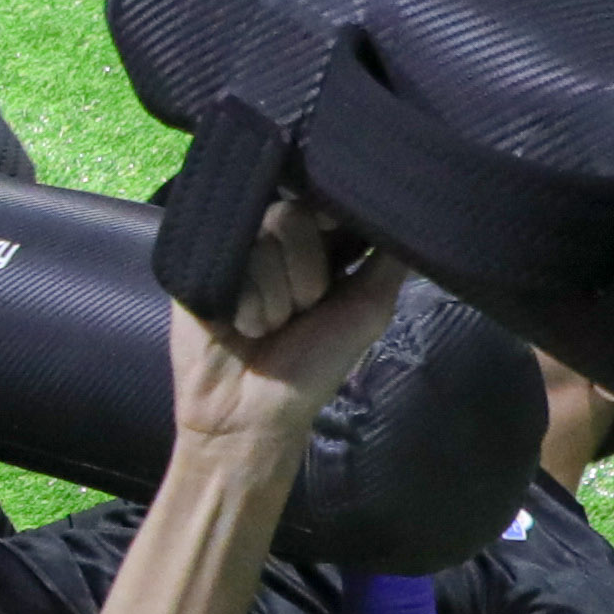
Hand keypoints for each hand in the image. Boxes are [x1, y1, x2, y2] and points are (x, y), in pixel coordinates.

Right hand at [164, 192, 401, 461]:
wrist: (253, 413)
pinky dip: (245, 305)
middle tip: (298, 316)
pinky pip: (230, 263)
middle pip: (292, 217)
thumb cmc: (313, 363)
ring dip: (274, 300)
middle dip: (305, 278)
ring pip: (262, 243)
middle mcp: (271, 238)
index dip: (330, 220)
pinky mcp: (197, 265)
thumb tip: (416, 211)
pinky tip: (237, 325)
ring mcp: (233, 250)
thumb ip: (389, 260)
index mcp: (313, 243)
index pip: (324, 200)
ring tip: (264, 328)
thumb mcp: (368, 309)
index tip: (335, 252)